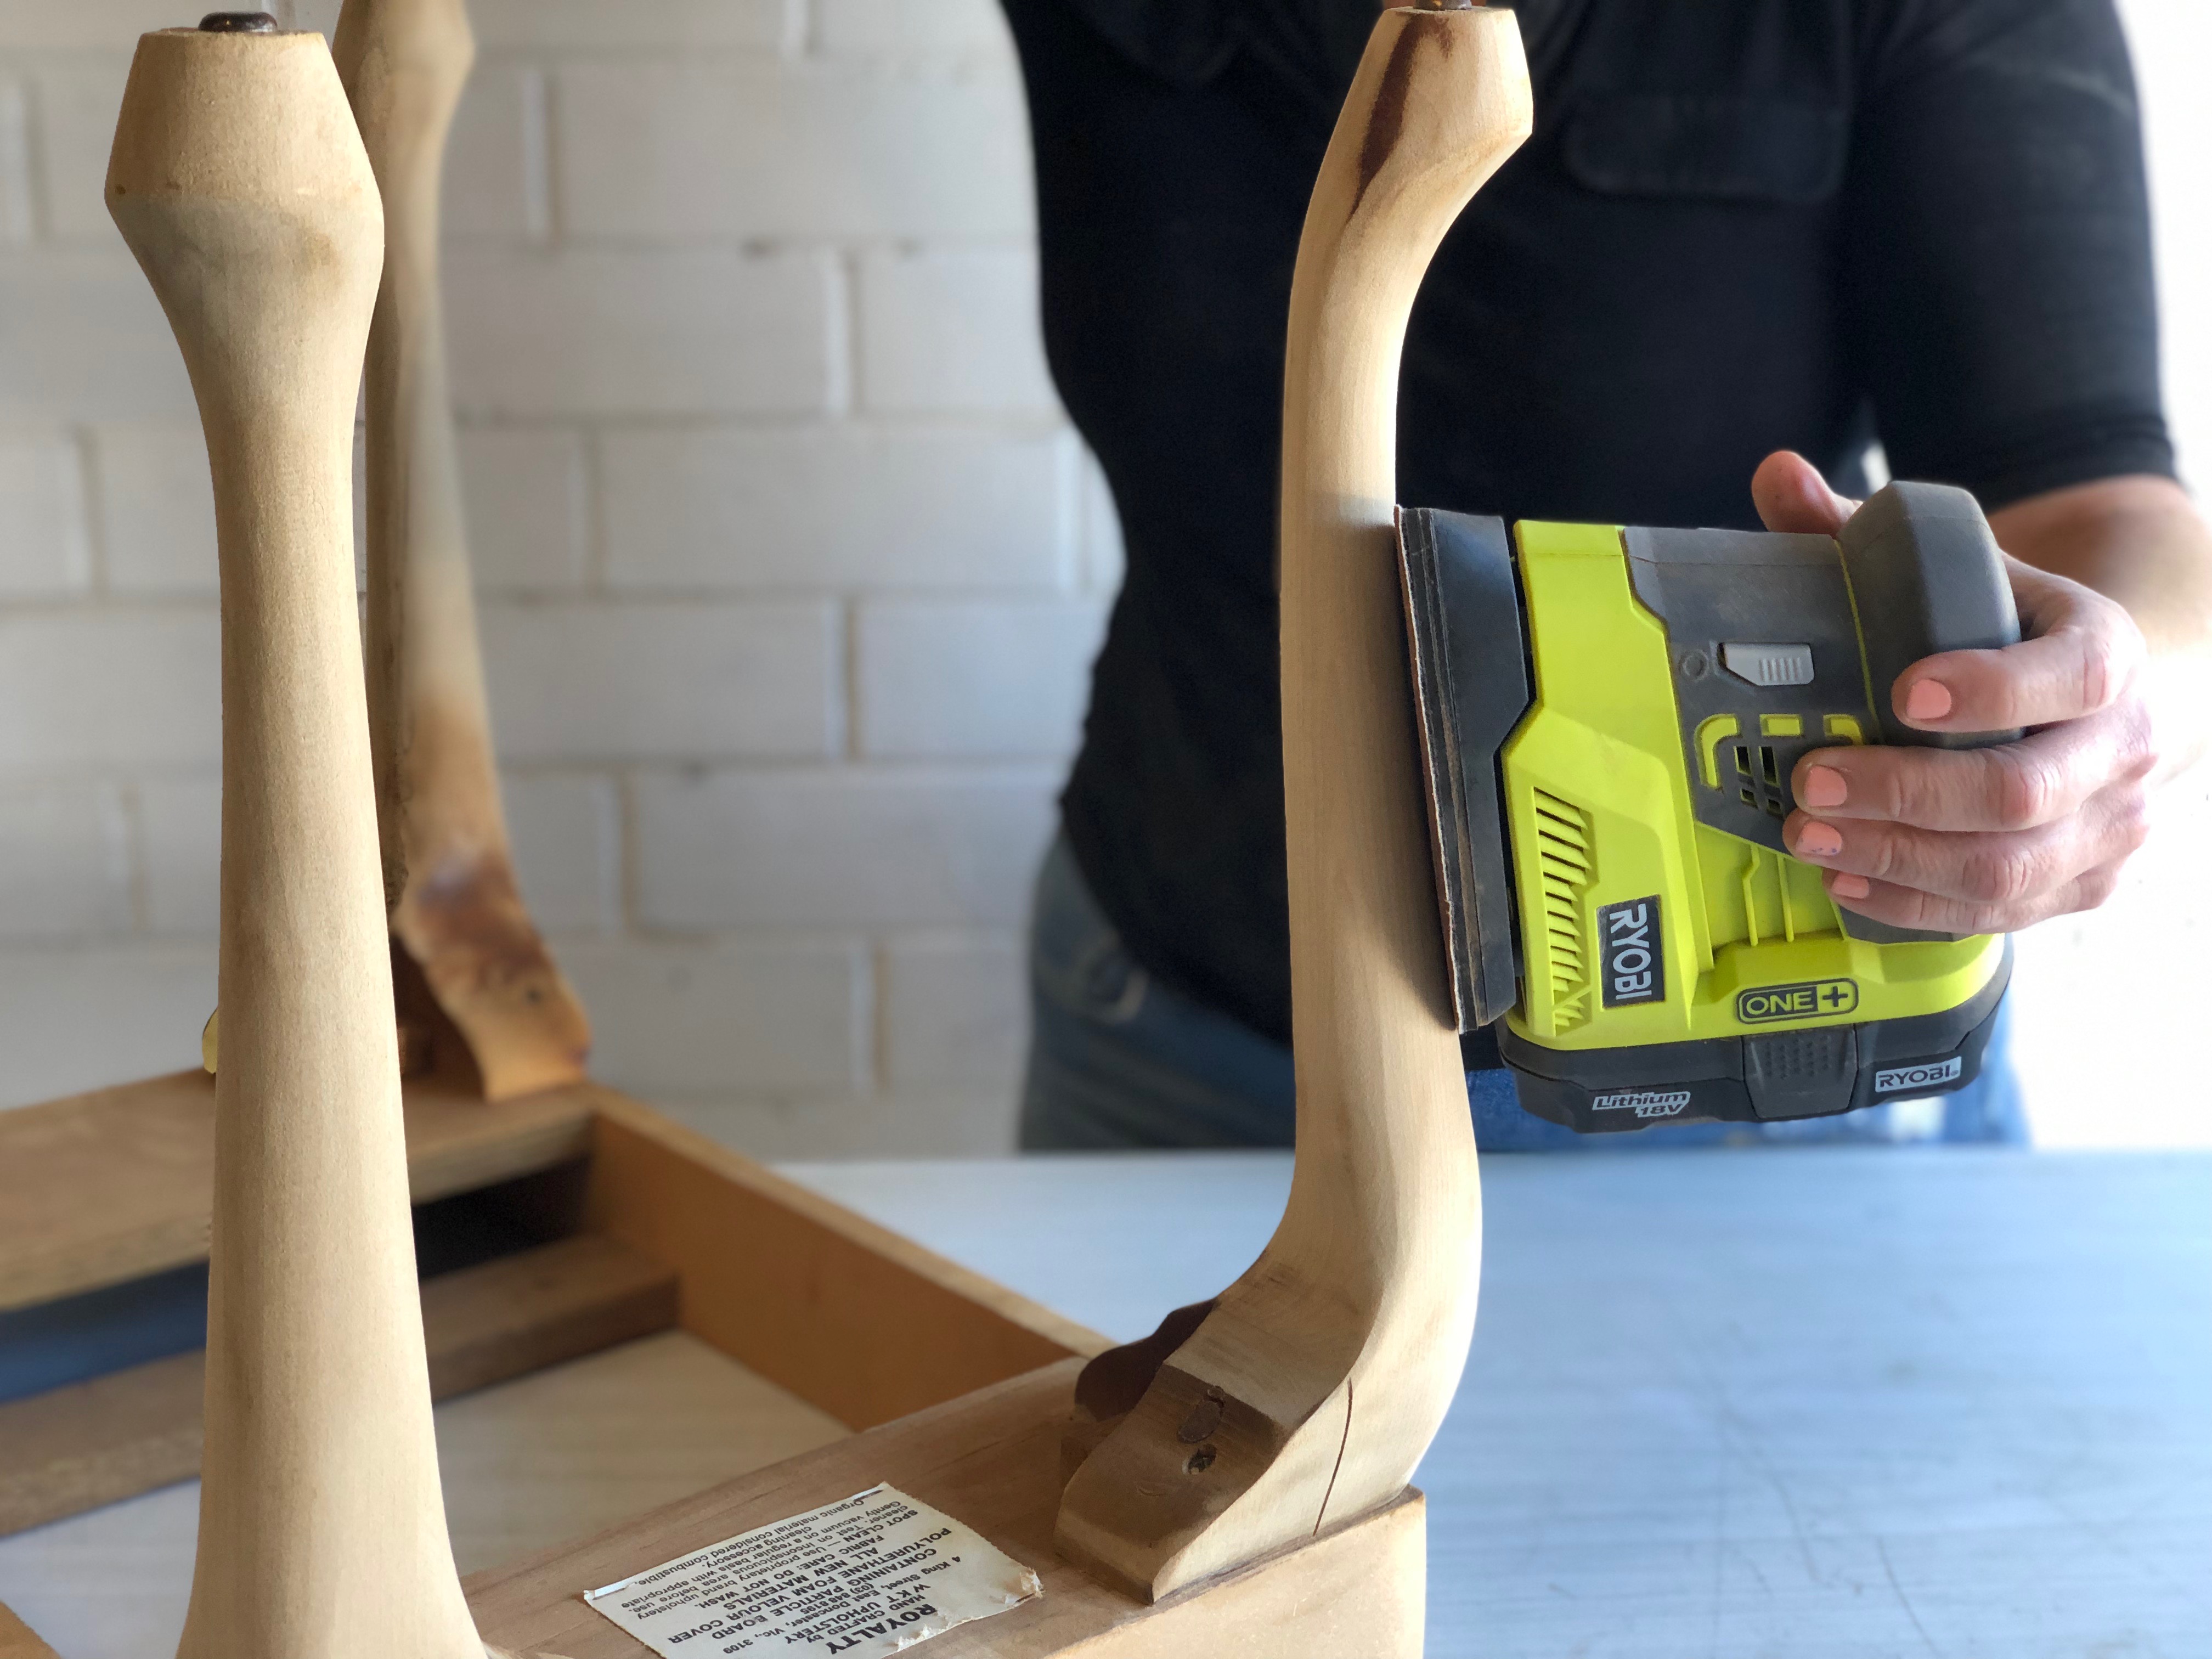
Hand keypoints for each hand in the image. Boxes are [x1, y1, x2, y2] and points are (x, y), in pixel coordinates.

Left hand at [1749, 451, 2156, 932]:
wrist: (2094, 700)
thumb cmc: (2007, 633)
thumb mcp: (1956, 572)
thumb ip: (1861, 528)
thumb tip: (1776, 475)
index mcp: (2107, 652)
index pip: (2075, 675)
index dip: (1994, 689)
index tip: (1906, 692)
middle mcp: (2126, 748)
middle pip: (2024, 792)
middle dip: (1908, 793)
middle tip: (1814, 782)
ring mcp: (2109, 828)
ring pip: (2007, 869)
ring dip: (1898, 858)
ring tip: (1809, 836)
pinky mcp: (2079, 887)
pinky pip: (1998, 913)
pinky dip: (1914, 902)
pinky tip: (1848, 877)